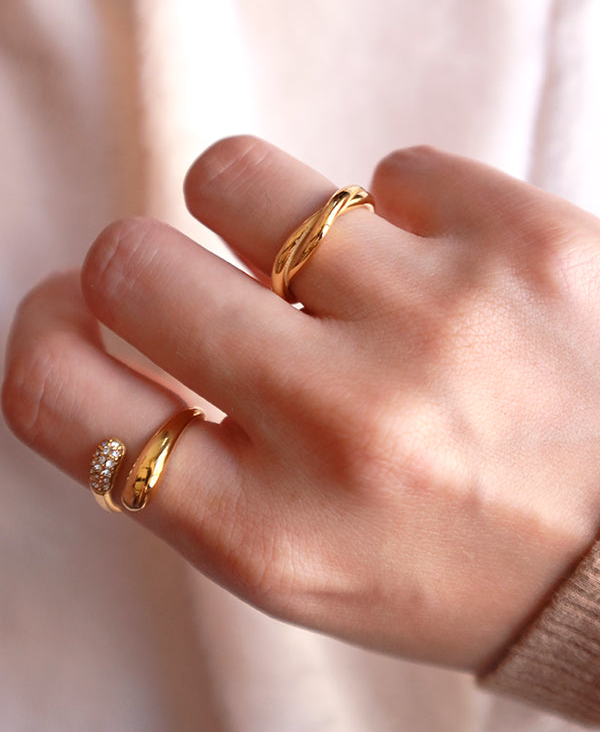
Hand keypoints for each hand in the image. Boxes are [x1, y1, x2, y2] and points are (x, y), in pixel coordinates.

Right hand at [5, 136, 599, 671]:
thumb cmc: (461, 563)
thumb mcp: (302, 561)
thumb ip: (190, 458)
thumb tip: (110, 319)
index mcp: (268, 530)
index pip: (61, 391)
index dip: (48, 329)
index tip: (77, 310)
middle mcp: (343, 423)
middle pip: (131, 264)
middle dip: (145, 265)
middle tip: (214, 289)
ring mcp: (439, 317)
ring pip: (242, 179)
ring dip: (267, 219)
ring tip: (334, 273)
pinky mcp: (527, 239)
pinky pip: (391, 169)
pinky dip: (403, 218)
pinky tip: (454, 283)